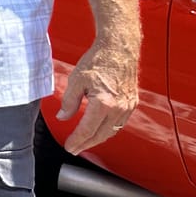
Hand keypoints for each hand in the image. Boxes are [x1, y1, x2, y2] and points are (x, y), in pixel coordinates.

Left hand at [53, 38, 138, 153]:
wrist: (119, 48)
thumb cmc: (99, 60)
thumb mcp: (76, 80)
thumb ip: (69, 102)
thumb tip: (63, 117)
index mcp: (103, 103)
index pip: (87, 130)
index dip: (76, 141)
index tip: (69, 147)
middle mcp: (118, 108)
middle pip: (101, 135)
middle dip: (86, 144)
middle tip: (74, 148)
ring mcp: (128, 106)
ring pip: (112, 131)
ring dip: (98, 138)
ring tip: (86, 142)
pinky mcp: (132, 103)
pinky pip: (120, 123)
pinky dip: (109, 129)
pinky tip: (101, 130)